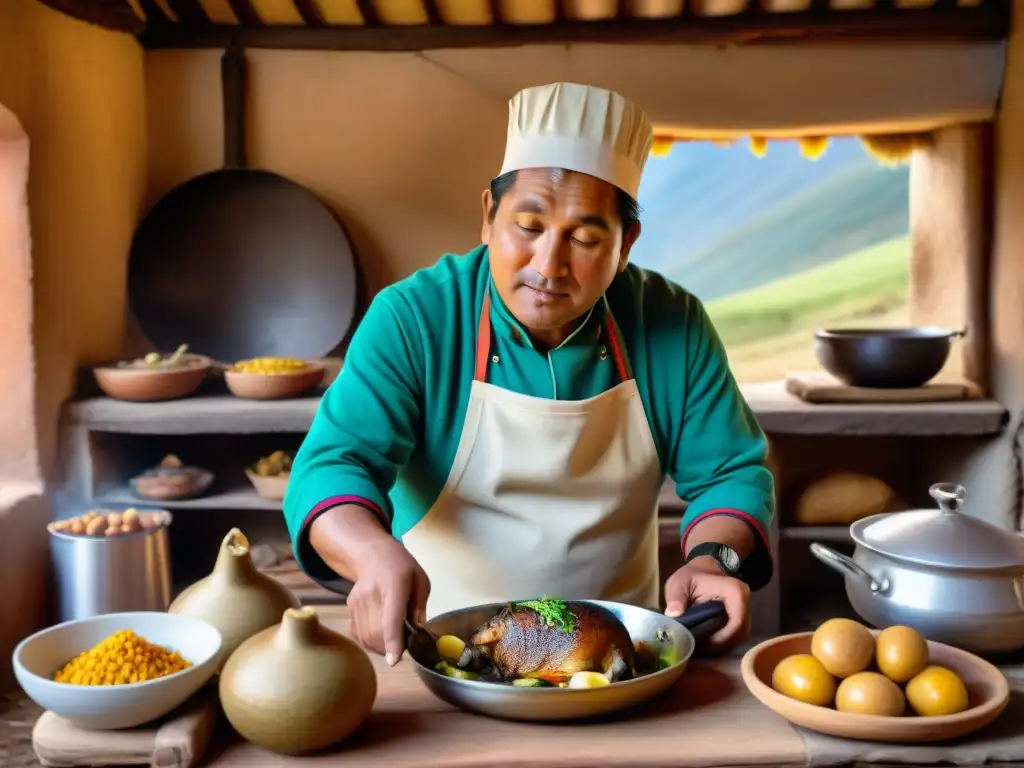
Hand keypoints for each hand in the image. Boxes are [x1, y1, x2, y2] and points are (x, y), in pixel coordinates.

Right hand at [347, 537, 430, 665]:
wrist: (371, 553)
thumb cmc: (401, 566)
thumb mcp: (420, 580)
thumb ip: (420, 607)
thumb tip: (416, 632)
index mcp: (394, 586)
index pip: (391, 618)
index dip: (392, 642)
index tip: (394, 661)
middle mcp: (371, 594)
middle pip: (377, 633)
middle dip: (391, 648)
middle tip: (404, 644)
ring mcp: (357, 602)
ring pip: (366, 637)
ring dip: (381, 647)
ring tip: (393, 638)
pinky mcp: (349, 607)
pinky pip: (359, 634)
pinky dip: (370, 641)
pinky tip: (380, 634)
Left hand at [663, 560, 750, 646]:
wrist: (702, 568)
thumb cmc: (690, 575)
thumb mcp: (678, 583)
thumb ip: (676, 597)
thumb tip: (673, 614)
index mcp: (734, 592)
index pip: (737, 624)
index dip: (722, 637)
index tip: (704, 642)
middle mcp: (745, 600)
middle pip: (740, 632)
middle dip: (722, 643)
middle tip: (701, 646)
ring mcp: (746, 608)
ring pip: (740, 634)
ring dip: (724, 642)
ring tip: (703, 644)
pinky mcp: (742, 615)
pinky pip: (737, 632)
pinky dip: (725, 638)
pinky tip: (708, 639)